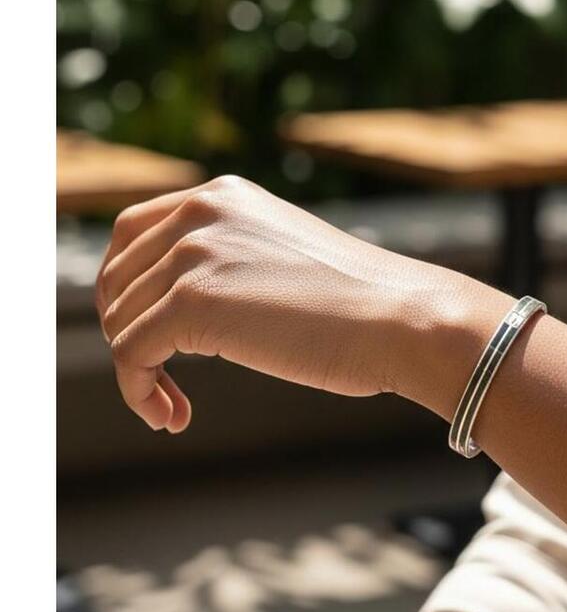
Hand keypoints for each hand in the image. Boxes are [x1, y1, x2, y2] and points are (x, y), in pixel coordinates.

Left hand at [94, 173, 444, 432]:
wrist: (404, 318)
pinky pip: (131, 354)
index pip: (132, 233)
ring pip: (121, 321)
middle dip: (127, 332)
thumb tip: (179, 308)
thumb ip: (229, 262)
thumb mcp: (279, 259)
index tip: (147, 335)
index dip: (126, 289)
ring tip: (173, 407)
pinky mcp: (194, 301)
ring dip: (139, 372)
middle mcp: (202, 210)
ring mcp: (195, 252)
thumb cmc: (361, 305)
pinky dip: (139, 393)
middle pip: (117, 278)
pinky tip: (173, 417)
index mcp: (223, 194)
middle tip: (159, 377)